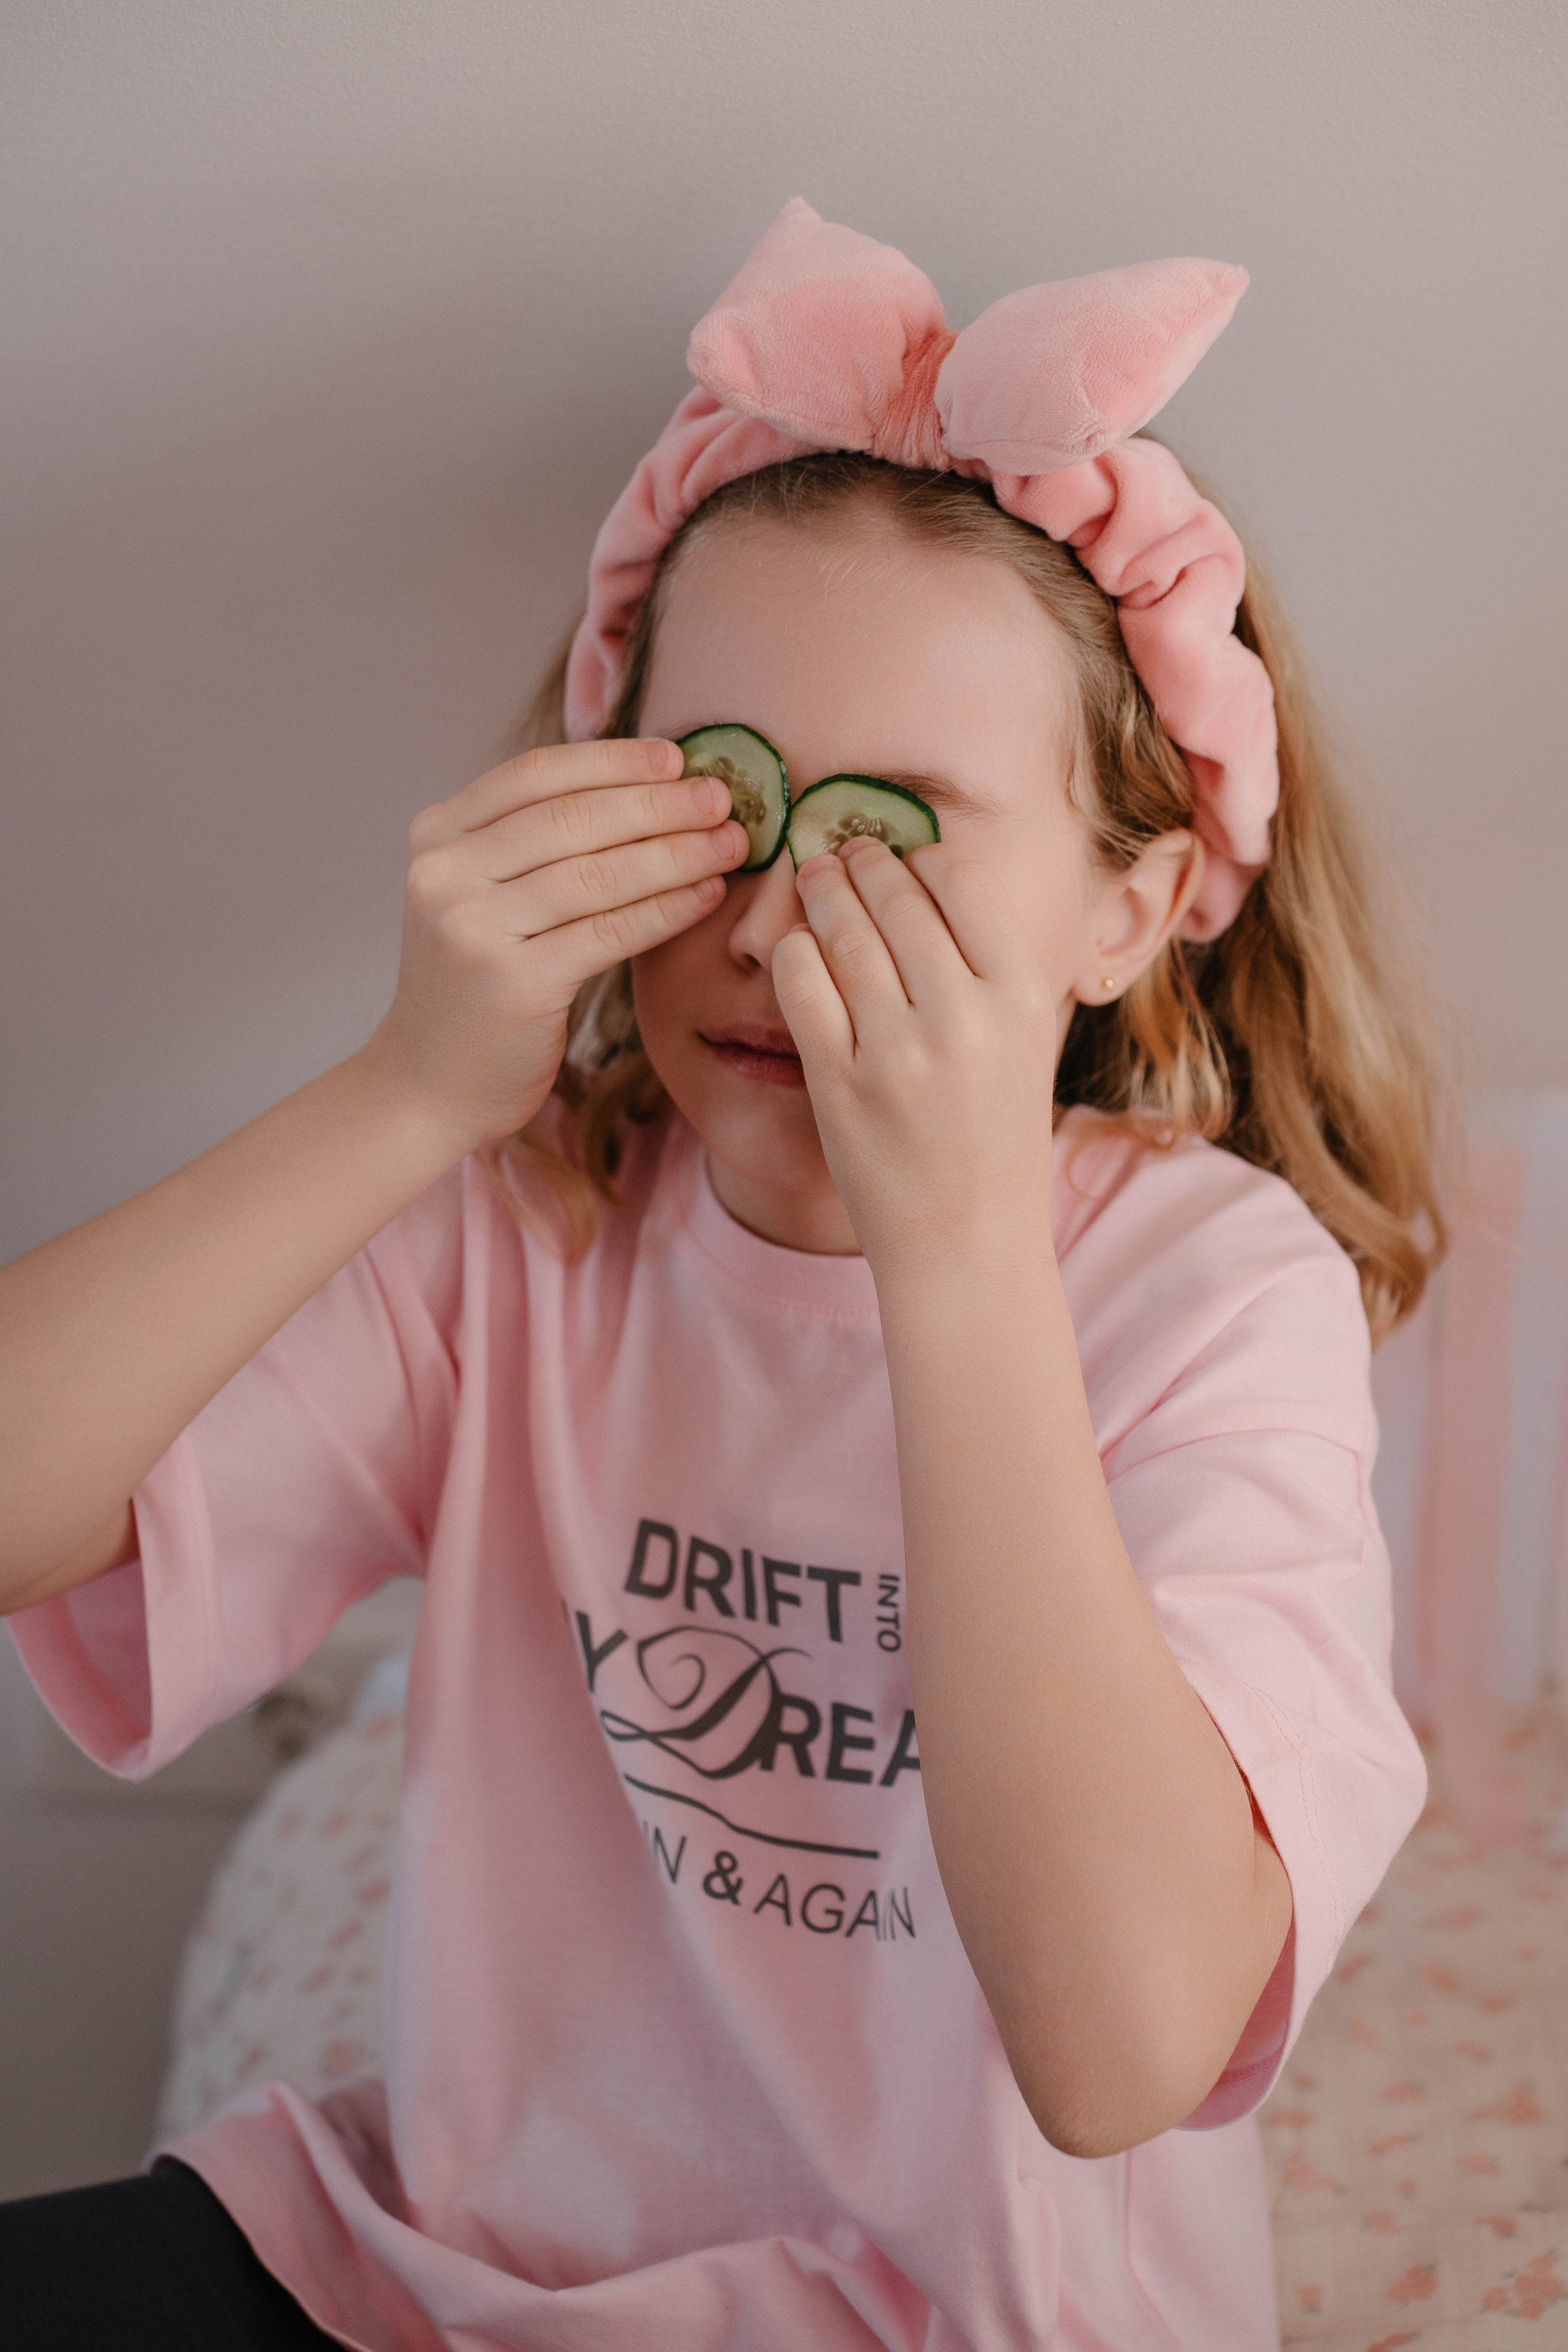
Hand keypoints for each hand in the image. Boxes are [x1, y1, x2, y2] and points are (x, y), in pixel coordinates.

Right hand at [363, 738, 747, 1149]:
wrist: (427, 1081)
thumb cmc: (474, 985)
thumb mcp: (479, 894)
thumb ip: (530, 843)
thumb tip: (643, 789)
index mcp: (437, 835)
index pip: (536, 774)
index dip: (613, 761)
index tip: (676, 757)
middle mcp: (446, 873)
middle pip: (573, 819)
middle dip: (659, 804)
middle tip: (722, 799)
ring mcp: (473, 927)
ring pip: (598, 874)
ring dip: (676, 854)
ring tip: (730, 844)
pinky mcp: (513, 983)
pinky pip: (609, 933)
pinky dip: (666, 910)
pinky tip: (706, 896)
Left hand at [771, 840, 1058, 1271]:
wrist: (966, 1243)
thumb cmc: (996, 1136)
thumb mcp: (1026, 1042)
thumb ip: (992, 968)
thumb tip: (940, 878)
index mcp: (1020, 998)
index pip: (962, 883)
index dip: (923, 857)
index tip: (904, 854)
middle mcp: (963, 1019)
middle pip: (896, 900)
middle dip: (862, 863)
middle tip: (841, 850)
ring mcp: (897, 1053)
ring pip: (842, 934)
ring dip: (821, 894)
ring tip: (812, 879)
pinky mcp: (840, 1085)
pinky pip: (801, 988)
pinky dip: (793, 954)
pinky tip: (795, 948)